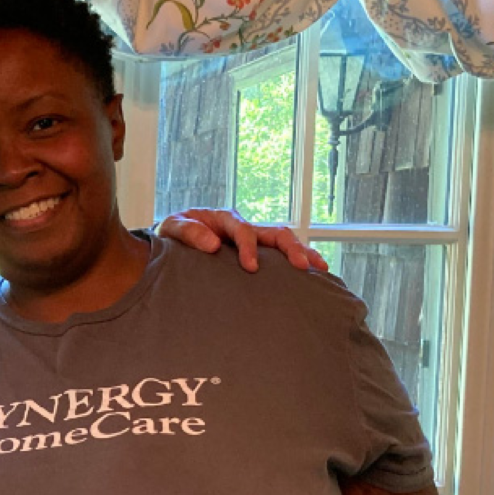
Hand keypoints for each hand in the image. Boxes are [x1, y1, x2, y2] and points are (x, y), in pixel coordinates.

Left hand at [156, 208, 327, 273]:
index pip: (244, 231)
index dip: (249, 247)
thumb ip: (190, 233)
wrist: (174, 237)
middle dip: (290, 248)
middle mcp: (243, 227)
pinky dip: (297, 260)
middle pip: (275, 232)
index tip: (250, 267)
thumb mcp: (173, 228)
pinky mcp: (255, 252)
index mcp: (224, 219)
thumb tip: (214, 245)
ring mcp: (252, 239)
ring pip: (284, 241)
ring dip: (303, 252)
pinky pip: (279, 255)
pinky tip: (313, 275)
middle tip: (302, 266)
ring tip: (320, 269)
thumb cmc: (173, 233)